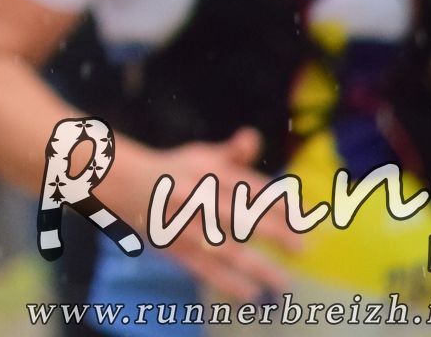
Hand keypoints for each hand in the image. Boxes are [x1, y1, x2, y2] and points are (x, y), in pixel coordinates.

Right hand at [99, 128, 292, 301]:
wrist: (121, 183)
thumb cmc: (174, 172)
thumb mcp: (201, 156)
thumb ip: (233, 153)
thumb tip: (253, 137)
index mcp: (208, 171)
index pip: (251, 187)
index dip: (281, 204)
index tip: (308, 219)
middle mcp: (197, 195)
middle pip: (240, 215)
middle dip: (274, 233)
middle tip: (303, 249)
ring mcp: (184, 223)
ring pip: (223, 246)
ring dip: (255, 265)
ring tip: (283, 282)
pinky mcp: (173, 246)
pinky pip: (202, 267)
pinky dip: (225, 281)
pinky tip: (249, 293)